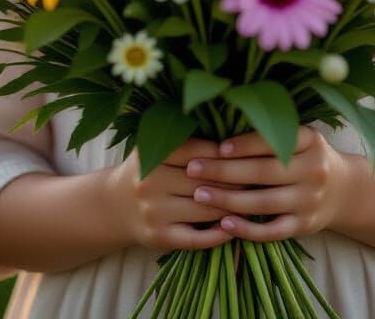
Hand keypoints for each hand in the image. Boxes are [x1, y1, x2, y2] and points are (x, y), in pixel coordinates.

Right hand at [109, 137, 243, 251]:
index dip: (224, 154)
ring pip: (205, 208)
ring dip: (233, 205)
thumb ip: (187, 142)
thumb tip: (233, 136)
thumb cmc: (147, 171)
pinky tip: (235, 227)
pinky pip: (196, 238)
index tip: (246, 153)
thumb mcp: (156, 148)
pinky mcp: (160, 238)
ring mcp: (154, 212)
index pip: (197, 152)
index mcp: (152, 155)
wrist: (114, 207)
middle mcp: (149, 182)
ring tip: (255, 199)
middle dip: (235, 179)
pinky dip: (218, 234)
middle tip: (259, 176)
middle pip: (204, 181)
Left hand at [184, 125, 351, 242]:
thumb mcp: (300, 138)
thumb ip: (271, 134)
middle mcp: (313, 170)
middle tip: (193, 169)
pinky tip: (223, 223)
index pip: (274, 141)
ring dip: (228, 199)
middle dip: (224, 171)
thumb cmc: (307, 157)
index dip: (245, 144)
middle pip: (263, 172)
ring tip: (199, 194)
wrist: (343, 190)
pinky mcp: (304, 226)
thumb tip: (222, 131)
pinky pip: (272, 231)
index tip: (217, 147)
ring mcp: (309, 200)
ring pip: (264, 202)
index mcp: (310, 141)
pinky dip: (247, 229)